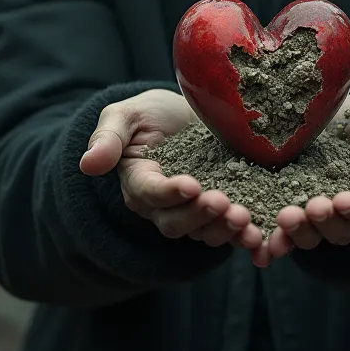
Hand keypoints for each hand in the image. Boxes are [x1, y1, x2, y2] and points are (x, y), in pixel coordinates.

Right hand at [79, 89, 262, 252]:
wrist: (185, 115)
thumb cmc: (150, 114)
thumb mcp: (125, 115)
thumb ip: (108, 137)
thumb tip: (88, 163)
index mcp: (137, 183)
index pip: (149, 194)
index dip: (168, 193)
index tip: (191, 184)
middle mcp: (162, 206)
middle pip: (176, 221)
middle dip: (201, 215)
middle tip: (224, 204)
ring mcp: (192, 212)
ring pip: (204, 231)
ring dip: (224, 228)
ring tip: (245, 218)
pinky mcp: (220, 210)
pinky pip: (230, 230)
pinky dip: (244, 237)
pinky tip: (261, 236)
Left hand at [265, 92, 349, 262]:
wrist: (330, 108)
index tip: (343, 200)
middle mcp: (346, 210)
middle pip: (339, 230)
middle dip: (323, 224)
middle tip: (307, 210)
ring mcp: (315, 210)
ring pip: (309, 234)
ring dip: (296, 233)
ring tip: (283, 217)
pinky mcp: (284, 204)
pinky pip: (279, 231)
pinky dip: (270, 242)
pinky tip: (256, 246)